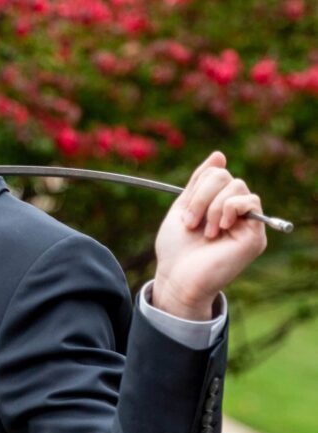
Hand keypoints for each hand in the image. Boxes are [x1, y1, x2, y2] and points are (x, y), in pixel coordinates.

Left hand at [152, 152, 266, 319]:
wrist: (177, 277)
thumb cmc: (177, 248)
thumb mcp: (183, 207)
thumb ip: (199, 182)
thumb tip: (219, 155)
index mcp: (218, 204)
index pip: (217, 174)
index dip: (199, 187)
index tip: (184, 215)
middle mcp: (235, 212)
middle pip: (227, 177)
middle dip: (202, 197)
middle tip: (191, 224)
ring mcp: (247, 223)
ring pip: (238, 186)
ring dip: (213, 206)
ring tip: (205, 231)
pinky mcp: (255, 235)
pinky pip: (250, 201)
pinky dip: (230, 208)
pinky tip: (219, 229)